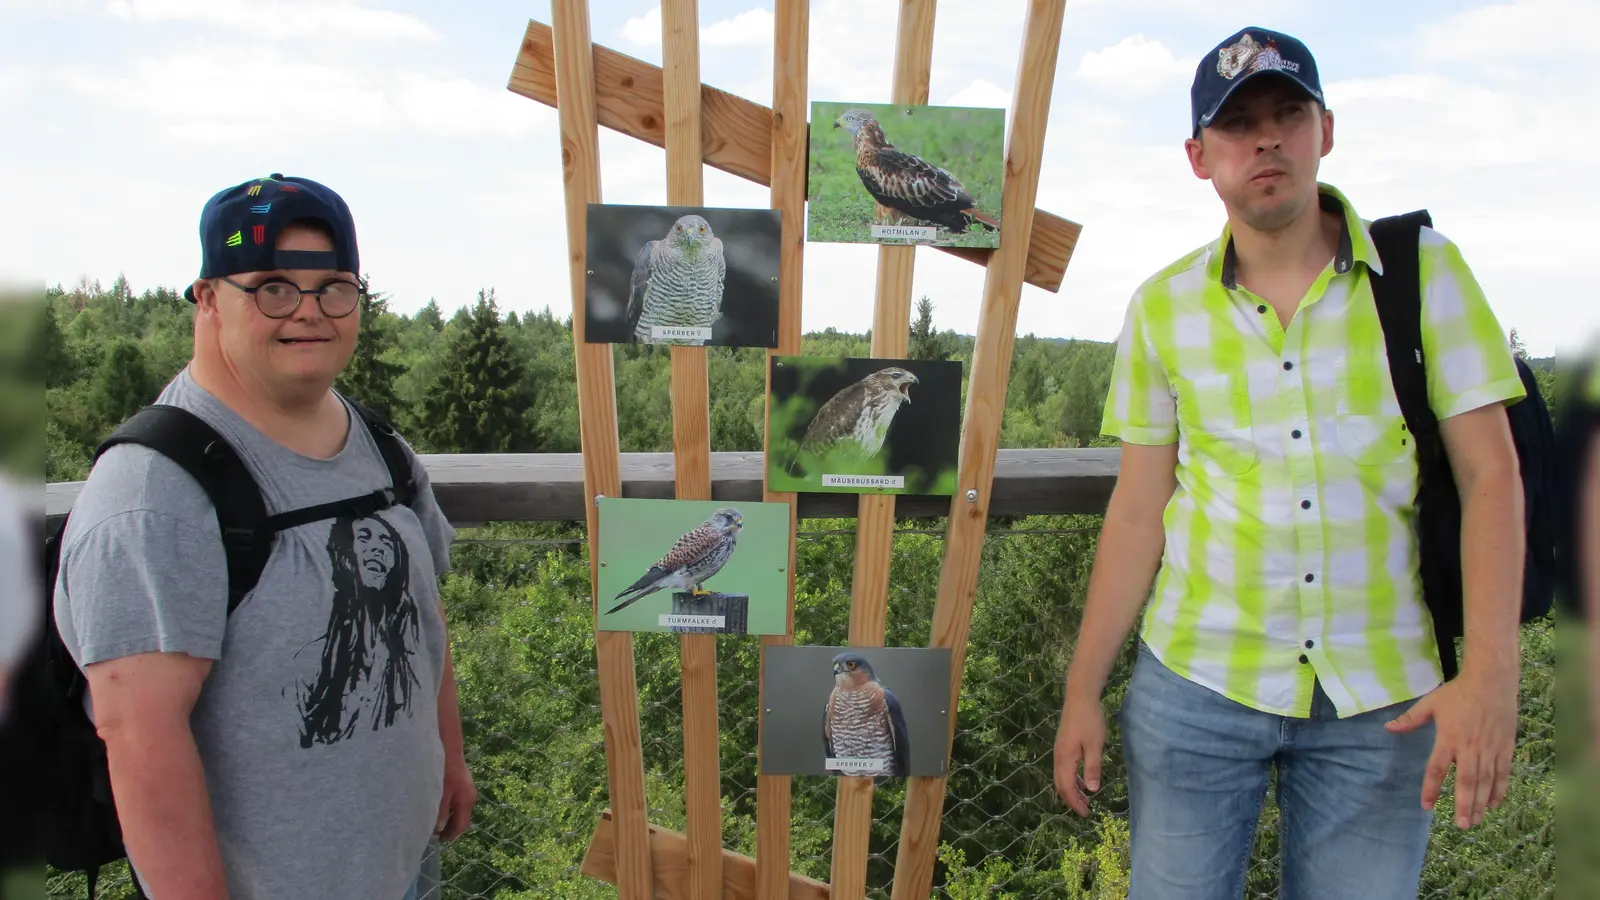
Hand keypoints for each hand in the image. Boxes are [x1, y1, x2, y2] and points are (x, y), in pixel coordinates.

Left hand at [435, 756, 476, 840]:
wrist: (449, 749)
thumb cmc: (445, 772)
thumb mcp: (441, 794)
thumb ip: (440, 812)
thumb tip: (439, 829)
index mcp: (466, 801)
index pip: (461, 825)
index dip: (451, 834)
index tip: (440, 840)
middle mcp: (470, 797)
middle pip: (462, 818)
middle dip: (450, 827)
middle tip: (436, 834)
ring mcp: (467, 789)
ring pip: (459, 810)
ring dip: (449, 818)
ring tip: (436, 821)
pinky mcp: (463, 783)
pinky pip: (457, 801)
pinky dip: (450, 808)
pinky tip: (439, 806)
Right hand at [1053, 692, 1106, 816]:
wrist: (1080, 697)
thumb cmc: (1090, 721)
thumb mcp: (1095, 745)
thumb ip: (1092, 768)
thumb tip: (1093, 791)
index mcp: (1065, 758)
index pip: (1067, 787)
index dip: (1075, 803)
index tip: (1086, 814)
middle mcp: (1058, 757)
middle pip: (1060, 785)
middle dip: (1072, 800)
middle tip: (1085, 810)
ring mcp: (1059, 750)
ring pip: (1061, 777)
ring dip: (1072, 790)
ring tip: (1085, 799)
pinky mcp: (1063, 745)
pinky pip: (1064, 769)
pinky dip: (1072, 779)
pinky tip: (1083, 780)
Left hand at [1385, 669, 1517, 828]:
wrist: (1492, 681)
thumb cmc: (1459, 692)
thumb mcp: (1431, 704)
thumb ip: (1410, 719)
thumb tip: (1388, 728)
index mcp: (1448, 738)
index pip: (1437, 768)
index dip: (1431, 788)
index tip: (1427, 805)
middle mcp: (1470, 747)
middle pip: (1467, 781)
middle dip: (1465, 804)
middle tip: (1462, 825)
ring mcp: (1490, 749)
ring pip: (1486, 781)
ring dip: (1482, 802)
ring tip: (1476, 821)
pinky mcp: (1505, 747)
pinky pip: (1503, 773)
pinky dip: (1500, 789)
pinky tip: (1495, 803)